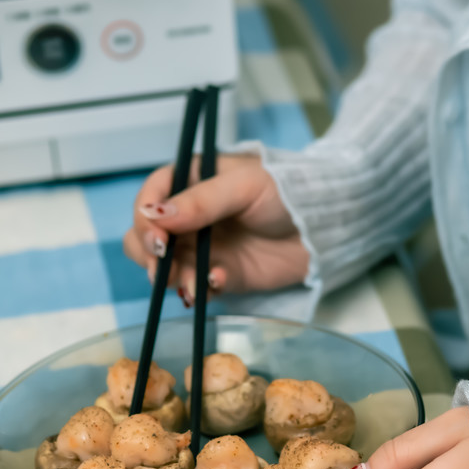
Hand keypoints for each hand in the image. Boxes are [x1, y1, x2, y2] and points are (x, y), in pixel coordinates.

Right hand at [123, 154, 309, 304]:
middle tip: (164, 266)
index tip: (156, 238)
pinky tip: (219, 281)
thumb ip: (201, 201)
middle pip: (145, 237)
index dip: (145, 218)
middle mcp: (188, 216)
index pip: (150, 197)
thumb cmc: (286, 191)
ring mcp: (202, 248)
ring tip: (192, 282)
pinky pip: (195, 286)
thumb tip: (153, 215)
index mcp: (190, 181)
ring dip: (171, 277)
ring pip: (164, 266)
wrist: (324, 226)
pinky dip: (200, 287)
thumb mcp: (243, 186)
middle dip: (148, 254)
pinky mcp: (219, 274)